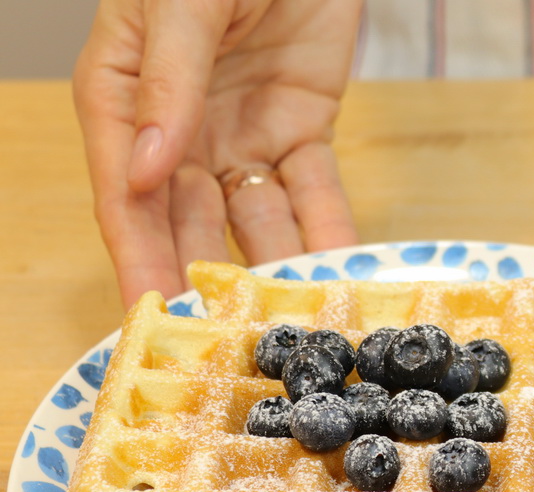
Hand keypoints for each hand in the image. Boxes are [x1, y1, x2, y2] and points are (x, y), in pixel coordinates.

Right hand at [73, 0, 362, 305]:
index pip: (126, 197)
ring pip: (253, 219)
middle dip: (206, 282)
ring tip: (291, 324)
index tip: (152, 317)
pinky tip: (336, 274)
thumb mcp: (182, 4)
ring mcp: (240, 135)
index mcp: (124, 99)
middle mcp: (178, 130)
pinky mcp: (299, 129)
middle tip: (227, 343)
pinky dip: (325, 230)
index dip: (139, 258)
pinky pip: (312, 192)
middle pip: (188, 223)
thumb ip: (168, 84)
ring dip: (271, 269)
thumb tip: (142, 173)